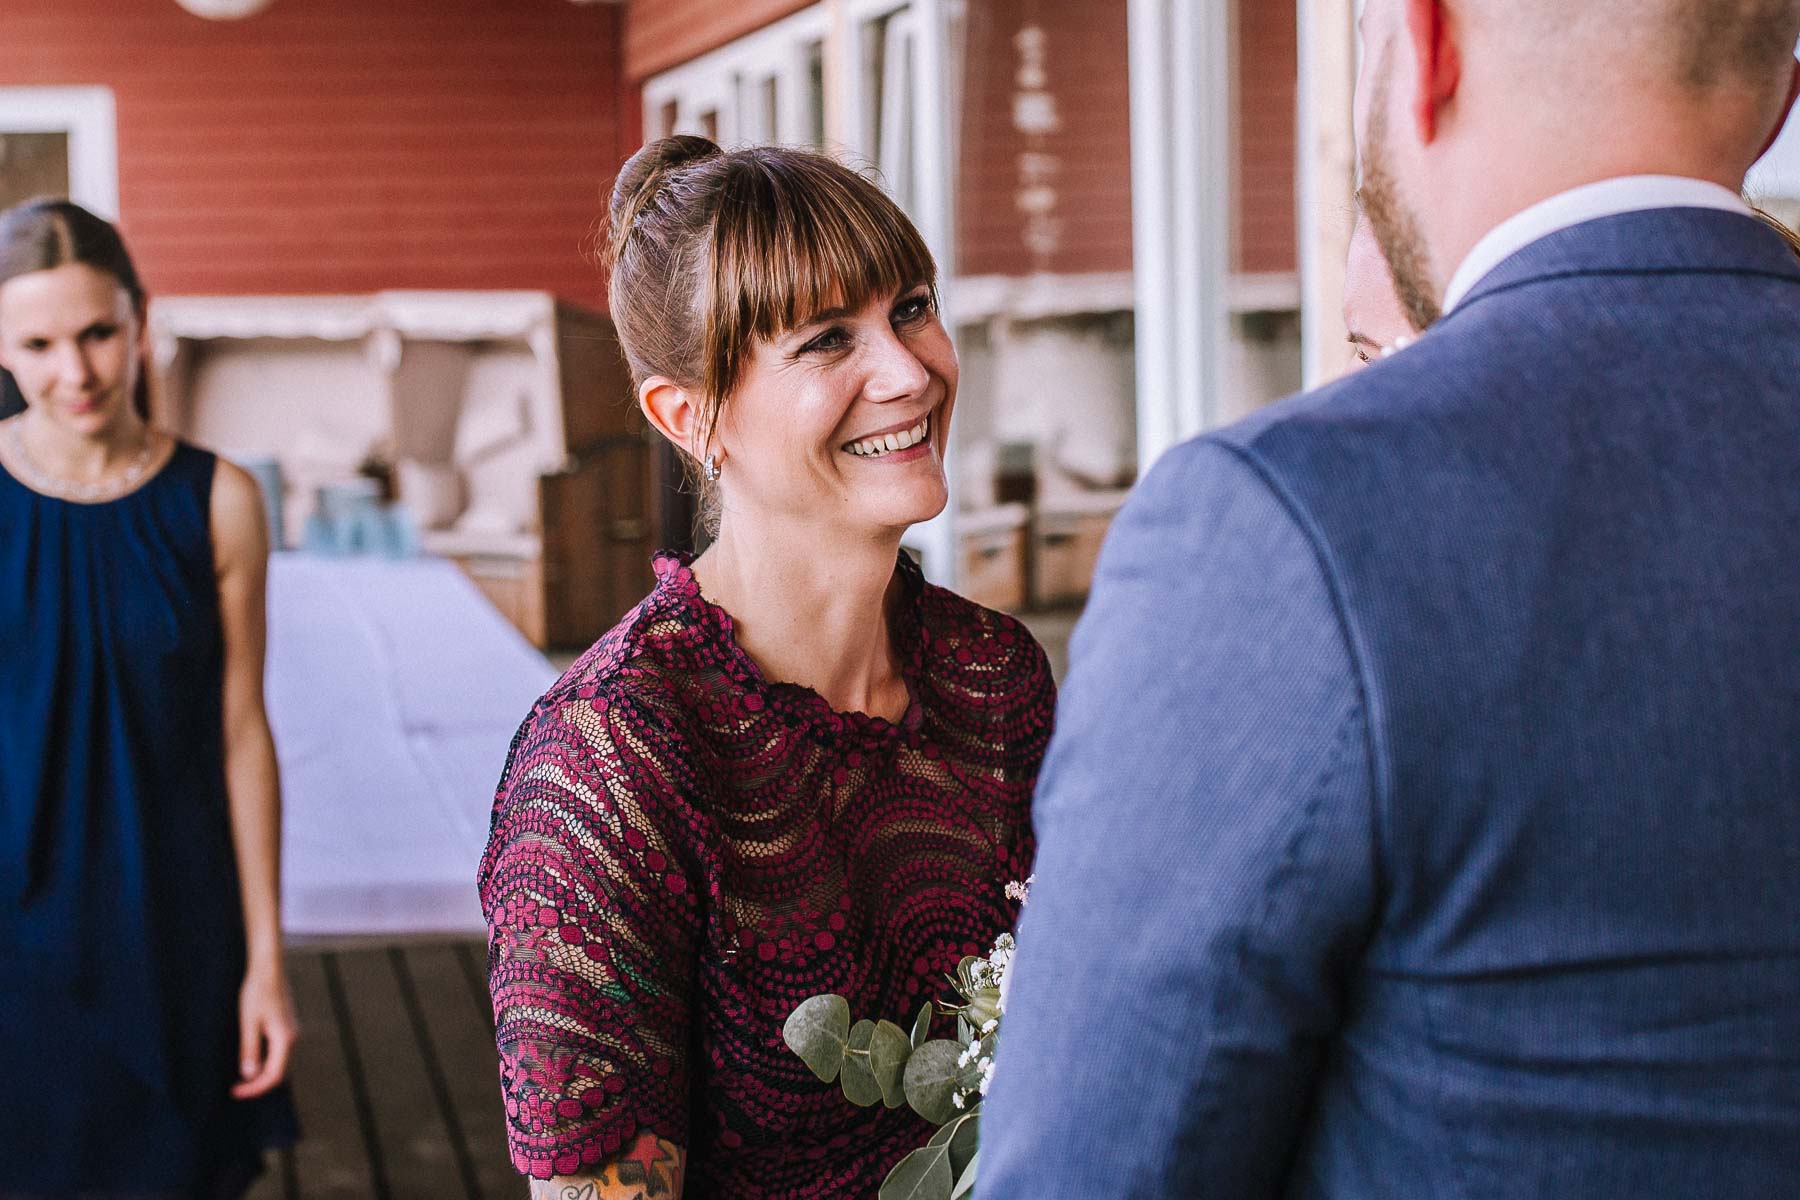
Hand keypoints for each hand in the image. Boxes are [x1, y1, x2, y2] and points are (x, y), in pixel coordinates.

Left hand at [232, 959, 297, 1098]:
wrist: (268, 968)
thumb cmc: (257, 992)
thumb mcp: (248, 1022)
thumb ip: (249, 1049)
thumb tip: (249, 1075)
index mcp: (284, 1038)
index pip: (273, 1075)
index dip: (255, 1088)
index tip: (235, 1092)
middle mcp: (292, 1036)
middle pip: (278, 1070)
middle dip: (257, 1083)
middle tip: (235, 1088)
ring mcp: (290, 1030)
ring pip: (278, 1061)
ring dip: (260, 1072)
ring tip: (240, 1077)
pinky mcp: (285, 1024)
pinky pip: (277, 1051)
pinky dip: (264, 1060)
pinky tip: (250, 1058)